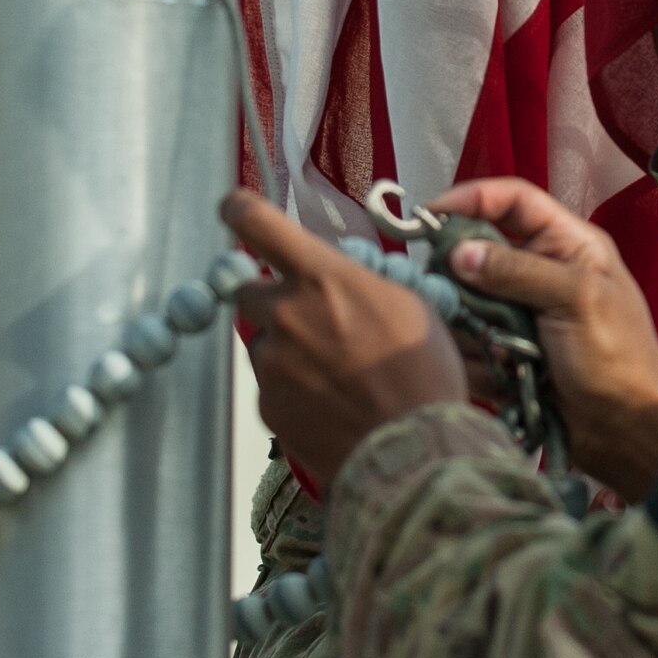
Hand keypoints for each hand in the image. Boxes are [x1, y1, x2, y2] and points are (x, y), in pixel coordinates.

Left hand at [224, 190, 467, 484]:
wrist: (412, 449)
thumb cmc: (422, 373)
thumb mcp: (406, 303)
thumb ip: (358, 281)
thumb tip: (336, 278)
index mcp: (321, 277)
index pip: (258, 224)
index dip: (239, 209)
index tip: (234, 207)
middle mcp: (285, 314)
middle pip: (252, 291)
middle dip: (276, 301)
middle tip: (315, 321)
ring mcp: (271, 363)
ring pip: (266, 342)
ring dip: (290, 349)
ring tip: (340, 374)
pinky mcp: (267, 405)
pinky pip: (272, 385)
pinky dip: (294, 389)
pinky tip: (332, 402)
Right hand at [430, 178, 657, 500]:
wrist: (628, 432)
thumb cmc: (616, 358)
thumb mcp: (576, 300)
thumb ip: (518, 270)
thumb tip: (458, 253)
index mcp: (569, 245)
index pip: (513, 200)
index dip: (471, 199)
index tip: (427, 216)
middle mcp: (542, 271)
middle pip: (480, 250)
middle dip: (460, 272)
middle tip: (444, 293)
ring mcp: (523, 313)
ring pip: (469, 298)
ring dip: (470, 322)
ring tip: (491, 345)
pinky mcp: (508, 350)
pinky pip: (472, 340)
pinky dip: (474, 356)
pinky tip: (497, 374)